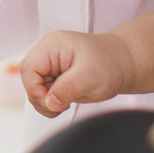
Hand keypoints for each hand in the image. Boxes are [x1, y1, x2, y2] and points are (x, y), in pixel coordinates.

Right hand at [16, 31, 137, 116]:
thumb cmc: (111, 63)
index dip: (35, 88)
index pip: (28, 68)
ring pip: (33, 89)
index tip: (52, 102)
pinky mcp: (54, 78)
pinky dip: (51, 103)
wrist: (125, 64)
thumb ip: (67, 89)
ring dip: (45, 102)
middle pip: (28, 80)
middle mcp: (46, 55)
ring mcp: (49, 67)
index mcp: (51, 46)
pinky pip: (43, 94)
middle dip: (41, 97)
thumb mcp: (90, 76)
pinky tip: (65, 102)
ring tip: (65, 104)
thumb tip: (49, 103)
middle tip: (61, 106)